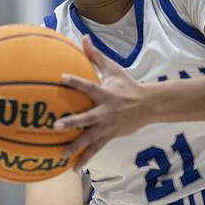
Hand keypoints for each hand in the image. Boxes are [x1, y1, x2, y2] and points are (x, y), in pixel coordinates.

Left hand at [54, 36, 151, 166]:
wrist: (148, 105)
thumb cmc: (127, 85)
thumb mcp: (113, 69)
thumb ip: (95, 55)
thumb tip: (84, 37)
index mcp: (105, 94)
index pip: (88, 86)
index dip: (76, 81)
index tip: (61, 78)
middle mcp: (106, 112)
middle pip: (87, 118)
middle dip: (72, 122)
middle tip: (56, 126)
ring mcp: (108, 126)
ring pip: (90, 139)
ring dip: (75, 147)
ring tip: (61, 155)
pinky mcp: (110, 136)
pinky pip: (95, 149)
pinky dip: (85, 158)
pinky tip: (73, 168)